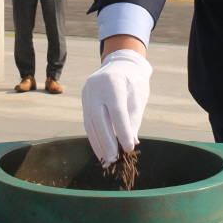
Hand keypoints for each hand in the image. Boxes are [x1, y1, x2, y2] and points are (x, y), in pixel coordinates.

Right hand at [82, 49, 152, 163]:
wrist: (121, 63)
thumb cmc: (134, 82)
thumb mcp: (138, 97)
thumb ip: (133, 119)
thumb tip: (131, 142)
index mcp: (113, 83)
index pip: (117, 111)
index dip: (122, 131)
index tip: (128, 148)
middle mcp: (96, 87)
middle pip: (99, 119)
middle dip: (106, 141)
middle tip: (114, 158)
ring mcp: (87, 92)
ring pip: (90, 122)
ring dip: (98, 143)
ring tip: (106, 159)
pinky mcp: (84, 98)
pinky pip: (87, 120)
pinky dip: (94, 136)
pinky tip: (100, 149)